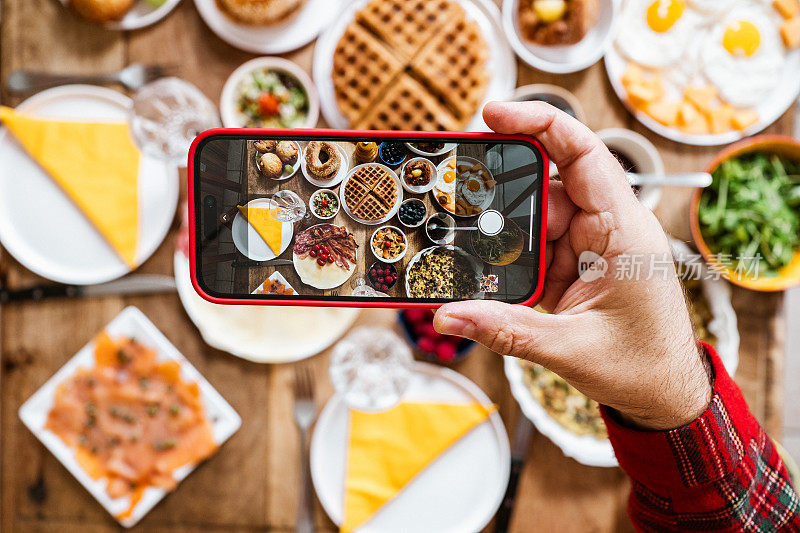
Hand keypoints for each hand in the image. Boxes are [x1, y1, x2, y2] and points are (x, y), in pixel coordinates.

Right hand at [434, 101, 711, 430]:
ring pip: (534, 216)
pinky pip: (533, 246)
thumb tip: (448, 316)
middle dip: (503, 182)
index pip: (584, 154)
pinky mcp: (574, 266)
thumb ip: (506, 330)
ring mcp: (589, 247)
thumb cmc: (641, 366)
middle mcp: (606, 229)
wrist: (664, 395)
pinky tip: (484, 265)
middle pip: (548, 181)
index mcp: (623, 232)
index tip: (493, 114)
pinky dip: (508, 255)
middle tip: (456, 183)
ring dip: (501, 229)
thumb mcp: (570, 348)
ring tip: (462, 235)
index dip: (540, 124)